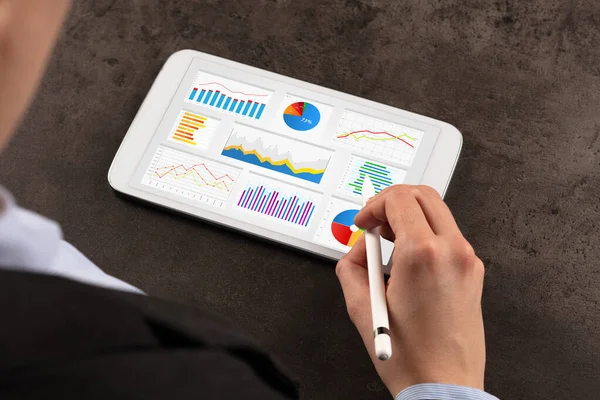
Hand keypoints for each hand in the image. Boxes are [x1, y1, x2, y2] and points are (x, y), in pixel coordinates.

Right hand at [336, 185, 485, 395]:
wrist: (445, 385)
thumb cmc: (411, 357)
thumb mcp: (362, 308)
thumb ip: (351, 267)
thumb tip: (358, 250)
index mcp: (424, 254)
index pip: (399, 199)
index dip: (373, 205)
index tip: (364, 223)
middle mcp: (453, 250)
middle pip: (424, 195)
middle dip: (393, 202)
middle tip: (375, 222)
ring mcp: (468, 260)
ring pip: (438, 213)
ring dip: (410, 217)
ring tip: (389, 242)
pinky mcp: (474, 271)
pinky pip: (448, 235)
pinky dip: (425, 235)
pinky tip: (408, 260)